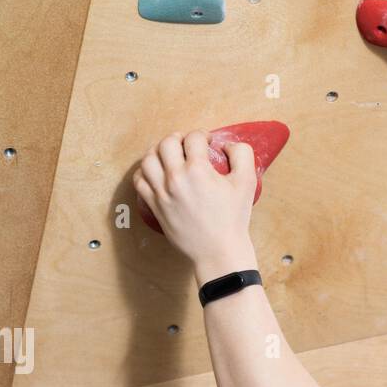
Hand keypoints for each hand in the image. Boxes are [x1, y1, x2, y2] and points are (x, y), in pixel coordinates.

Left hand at [134, 131, 257, 279]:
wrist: (219, 251)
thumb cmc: (234, 219)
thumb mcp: (247, 183)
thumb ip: (242, 154)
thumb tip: (226, 144)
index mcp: (198, 170)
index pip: (193, 138)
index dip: (202, 135)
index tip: (206, 142)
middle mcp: (176, 178)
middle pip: (167, 143)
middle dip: (178, 139)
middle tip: (186, 145)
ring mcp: (162, 193)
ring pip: (148, 159)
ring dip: (158, 152)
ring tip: (168, 156)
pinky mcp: (155, 206)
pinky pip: (139, 181)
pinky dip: (144, 172)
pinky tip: (155, 173)